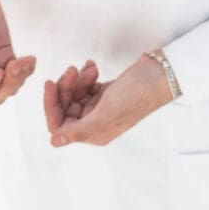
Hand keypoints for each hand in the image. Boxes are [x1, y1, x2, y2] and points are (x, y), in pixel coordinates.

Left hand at [43, 54, 171, 147]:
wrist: (158, 75)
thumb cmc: (137, 95)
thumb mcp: (106, 113)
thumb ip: (79, 129)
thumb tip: (54, 142)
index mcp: (94, 133)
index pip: (60, 125)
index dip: (51, 105)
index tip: (50, 84)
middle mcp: (95, 123)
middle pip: (64, 107)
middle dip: (65, 87)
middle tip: (72, 71)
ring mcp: (100, 108)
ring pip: (73, 94)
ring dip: (77, 79)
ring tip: (89, 70)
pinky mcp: (104, 94)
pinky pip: (84, 85)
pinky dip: (86, 75)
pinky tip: (93, 67)